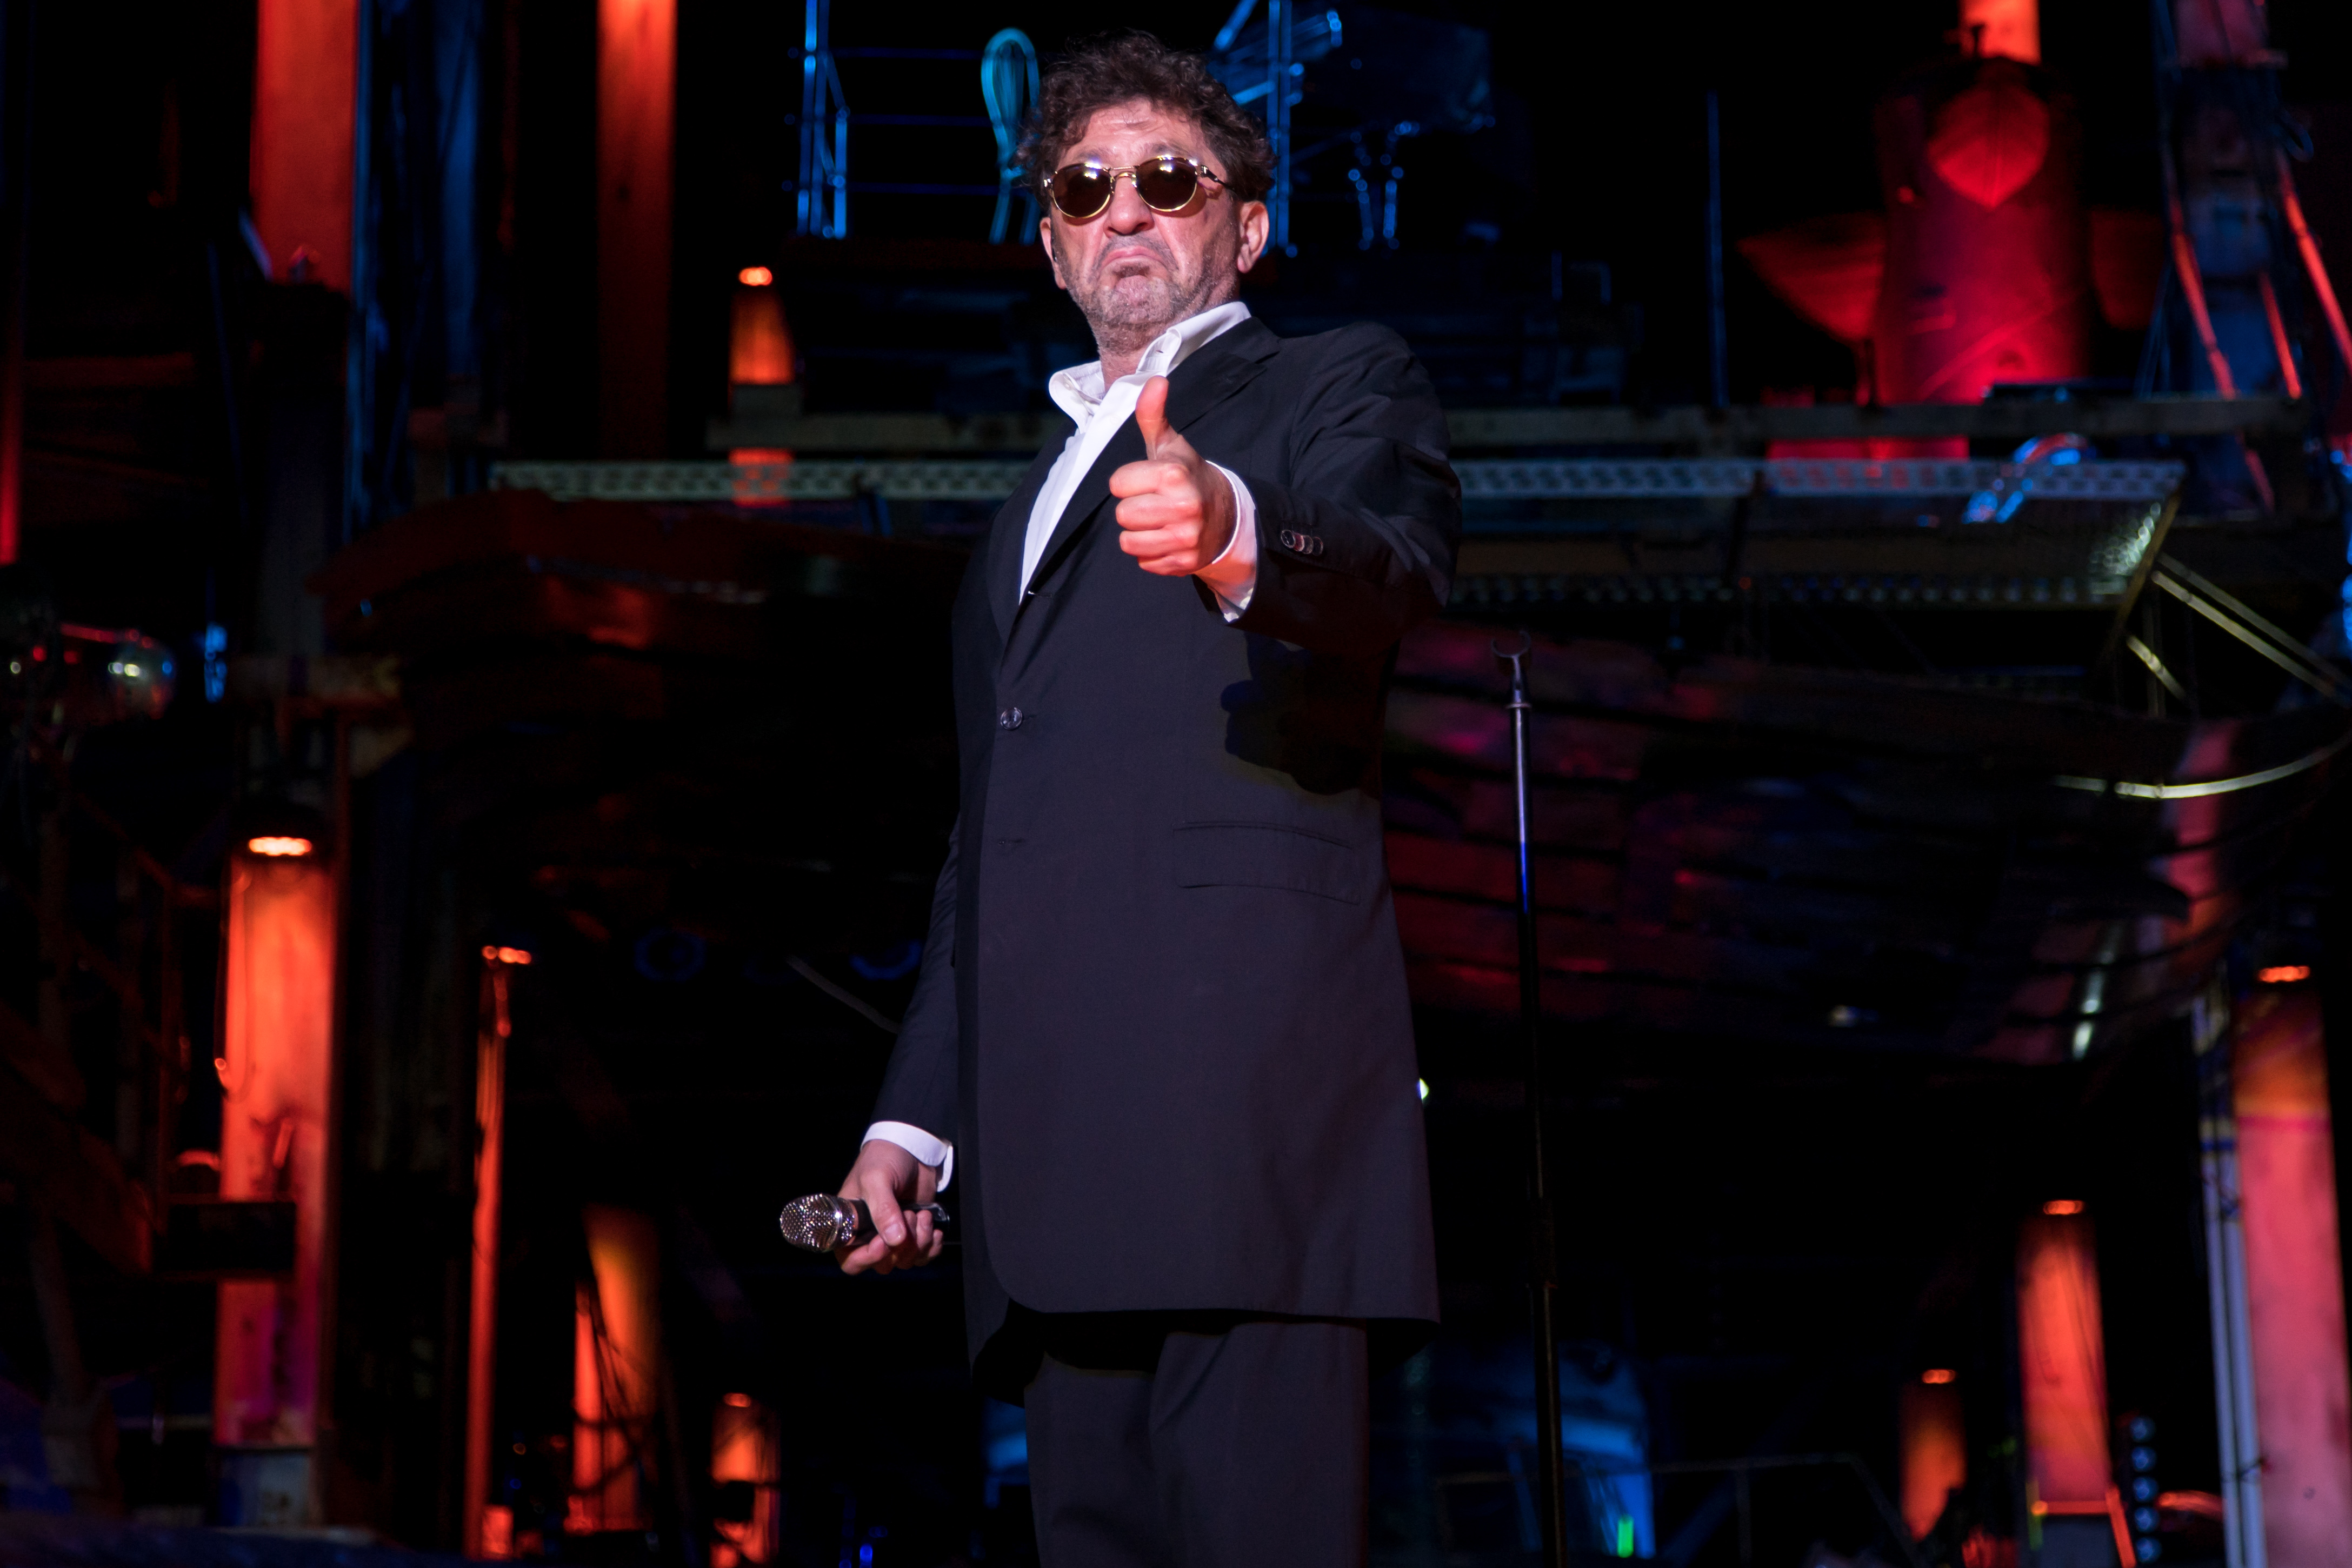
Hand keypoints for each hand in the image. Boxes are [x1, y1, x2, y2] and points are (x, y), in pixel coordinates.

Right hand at [835, 1139, 944, 1275]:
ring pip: (905, 1261)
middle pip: (883, 1265)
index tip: (884, 1242)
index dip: (867, 1258)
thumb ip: (883, 1209)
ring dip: (918, 1242)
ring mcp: (893, 1236)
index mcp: (850, 1226)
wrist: (912, 1149)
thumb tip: (894, 1239)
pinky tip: (933, 1229)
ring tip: (921, 1215)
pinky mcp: (914, 1234)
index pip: (850, 1260)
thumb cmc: (884, 1159)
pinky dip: (931, 1248)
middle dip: (900, 1246)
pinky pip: (923, 1257)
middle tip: (909, 1216)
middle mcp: (870, 1236)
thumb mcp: (877, 1179)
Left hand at [1110, 376, 1247, 591]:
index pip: (1117, 484)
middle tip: (1153, 502)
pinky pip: (1144, 562)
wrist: (1226, 515)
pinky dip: (1152, 553)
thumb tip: (1154, 380)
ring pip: (1129, 542)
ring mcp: (1185, 538)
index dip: (1128, 482)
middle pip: (1122, 515)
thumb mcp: (1170, 445)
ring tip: (1158, 521)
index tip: (1146, 480)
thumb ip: (1152, 414)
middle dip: (1133, 509)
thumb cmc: (1187, 476)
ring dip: (1138, 533)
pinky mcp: (1185, 563)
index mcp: (1173, 475)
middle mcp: (1182, 507)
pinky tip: (1168, 538)